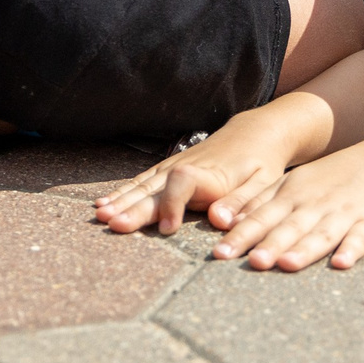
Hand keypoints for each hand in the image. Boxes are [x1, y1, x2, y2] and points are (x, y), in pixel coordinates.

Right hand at [94, 110, 301, 237]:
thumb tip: (220, 220)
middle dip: (134, 207)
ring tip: (100, 215)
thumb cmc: (261, 165)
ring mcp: (174, 167)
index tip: (168, 228)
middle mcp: (188, 168)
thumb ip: (241, 203)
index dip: (174, 204)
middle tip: (113, 225)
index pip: (185, 183)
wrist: (255, 134)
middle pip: (156, 187)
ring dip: (121, 200)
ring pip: (144, 184)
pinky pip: (142, 181)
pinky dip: (122, 193)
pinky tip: (104, 204)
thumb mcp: (263, 185)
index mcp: (212, 175)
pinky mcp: (168, 169)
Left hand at [203, 146, 363, 269]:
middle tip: (253, 262)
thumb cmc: (322, 182)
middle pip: (289, 228)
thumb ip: (257, 204)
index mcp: (290, 197)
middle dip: (270, 245)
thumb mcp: (287, 185)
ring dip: (305, 250)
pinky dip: (352, 250)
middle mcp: (314, 206)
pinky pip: (361, 239)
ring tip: (287, 264)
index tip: (220, 254)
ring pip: (321, 234)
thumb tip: (223, 222)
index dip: (241, 235)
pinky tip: (342, 264)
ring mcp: (343, 214)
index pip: (261, 218)